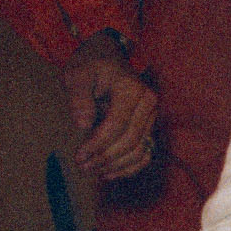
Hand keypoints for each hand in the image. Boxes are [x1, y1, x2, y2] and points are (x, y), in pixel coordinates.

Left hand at [65, 36, 155, 182]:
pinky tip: (110, 173)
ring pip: (140, 150)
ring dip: (116, 166)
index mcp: (131, 89)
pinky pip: (146, 153)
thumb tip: (83, 125)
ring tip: (94, 170)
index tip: (79, 156)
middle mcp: (148, 103)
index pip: (117, 125)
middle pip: (130, 140)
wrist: (108, 58)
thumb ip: (79, 97)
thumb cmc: (91, 66)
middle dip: (105, 157)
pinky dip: (130, 167)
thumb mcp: (78, 75)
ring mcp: (152, 116)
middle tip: (83, 166)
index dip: (98, 144)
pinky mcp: (150, 126)